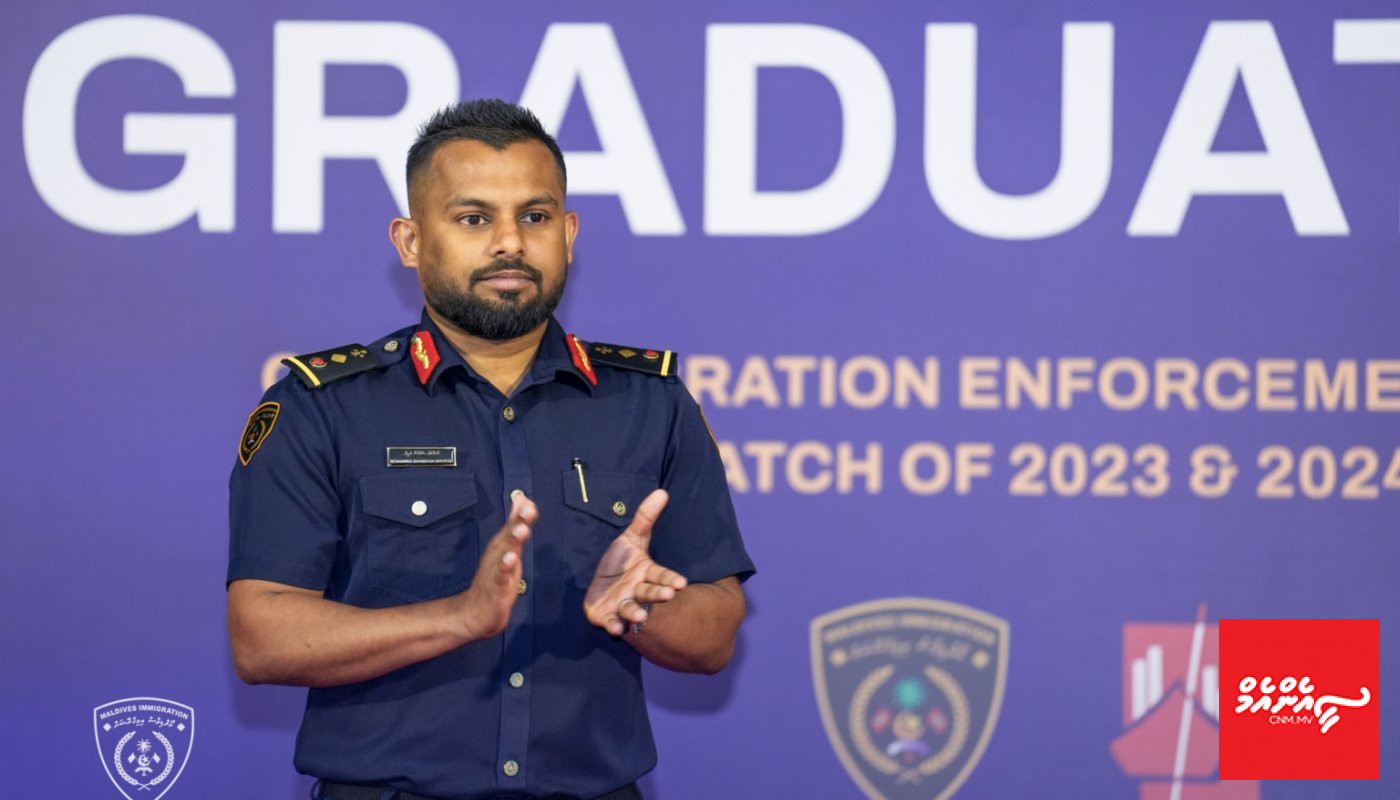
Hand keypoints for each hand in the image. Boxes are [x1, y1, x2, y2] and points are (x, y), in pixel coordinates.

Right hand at [454, 492, 534, 641]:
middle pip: (509, 535)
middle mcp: (497, 554)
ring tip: (522, 530)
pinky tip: (510, 559)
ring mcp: (495, 570)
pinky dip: (505, 567)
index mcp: (502, 545)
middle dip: (519, 521)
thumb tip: (522, 498)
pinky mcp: (495, 587)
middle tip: (528, 509)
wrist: (475, 612)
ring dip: (513, 541)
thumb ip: (515, 523)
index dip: (522, 514)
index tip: (529, 501)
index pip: (513, 525)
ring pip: (505, 553)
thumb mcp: (508, 548)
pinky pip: (500, 576)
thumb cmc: (495, 578)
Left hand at [583, 489, 687, 635]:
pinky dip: (615, 627)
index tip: (680, 584)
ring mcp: (623, 605)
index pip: (661, 576)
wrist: (600, 586)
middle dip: (657, 595)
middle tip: (667, 595)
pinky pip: (612, 623)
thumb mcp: (631, 538)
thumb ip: (645, 518)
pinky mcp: (608, 617)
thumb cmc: (620, 563)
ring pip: (633, 610)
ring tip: (640, 616)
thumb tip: (662, 492)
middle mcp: (638, 591)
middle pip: (649, 593)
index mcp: (647, 574)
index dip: (669, 579)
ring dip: (637, 613)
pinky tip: (616, 629)